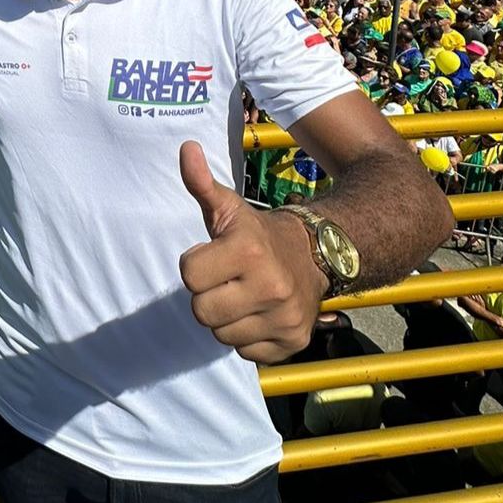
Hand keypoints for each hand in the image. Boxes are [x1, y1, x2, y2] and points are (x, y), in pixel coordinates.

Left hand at [178, 142, 327, 364]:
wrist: (317, 256)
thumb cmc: (257, 235)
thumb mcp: (229, 208)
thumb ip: (202, 184)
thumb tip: (186, 149)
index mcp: (248, 251)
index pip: (188, 276)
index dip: (195, 266)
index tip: (212, 256)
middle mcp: (270, 287)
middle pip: (201, 312)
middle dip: (207, 296)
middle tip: (226, 281)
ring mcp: (284, 318)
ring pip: (220, 335)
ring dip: (225, 318)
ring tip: (242, 297)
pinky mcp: (292, 343)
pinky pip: (245, 352)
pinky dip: (247, 337)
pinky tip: (258, 315)